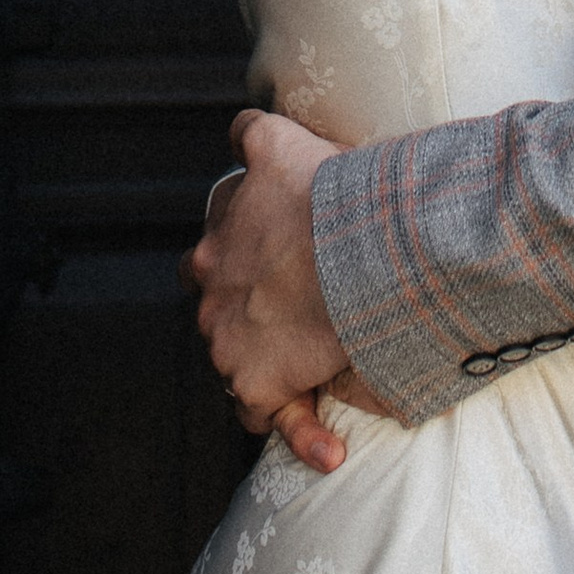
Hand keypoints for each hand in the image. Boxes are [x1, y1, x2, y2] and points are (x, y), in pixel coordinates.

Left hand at [183, 111, 397, 456]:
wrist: (360, 248)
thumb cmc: (333, 191)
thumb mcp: (283, 142)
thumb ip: (255, 135)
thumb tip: (243, 128)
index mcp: (218, 229)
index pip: (212, 246)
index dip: (243, 252)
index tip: (276, 259)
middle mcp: (212, 279)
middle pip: (213, 298)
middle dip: (242, 306)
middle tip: (293, 311)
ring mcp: (227, 335)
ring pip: (236, 358)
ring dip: (270, 365)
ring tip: (320, 376)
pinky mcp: (255, 381)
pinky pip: (265, 417)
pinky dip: (298, 429)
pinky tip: (329, 445)